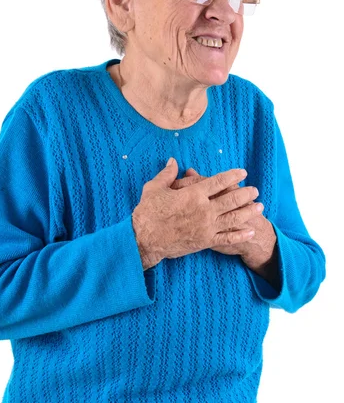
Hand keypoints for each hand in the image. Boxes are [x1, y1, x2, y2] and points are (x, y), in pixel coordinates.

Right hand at [132, 160, 260, 268]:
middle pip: (231, 199)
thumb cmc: (147, 212)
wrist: (144, 239)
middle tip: (255, 190)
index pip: (218, 181)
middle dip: (245, 193)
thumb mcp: (154, 188)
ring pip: (233, 217)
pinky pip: (227, 238)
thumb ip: (167, 174)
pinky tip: (250, 230)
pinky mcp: (205, 241)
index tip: (243, 172)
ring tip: (259, 206)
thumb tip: (173, 161)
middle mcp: (204, 209)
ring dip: (248, 211)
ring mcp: (206, 226)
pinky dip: (240, 234)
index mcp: (193, 194)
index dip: (232, 175)